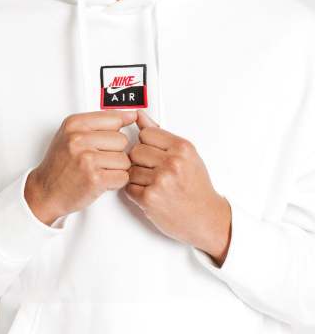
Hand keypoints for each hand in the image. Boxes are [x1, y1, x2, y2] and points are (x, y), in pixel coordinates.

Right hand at [25, 110, 136, 224]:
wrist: (45, 192)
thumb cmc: (59, 165)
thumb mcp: (70, 134)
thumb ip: (98, 123)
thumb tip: (130, 115)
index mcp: (74, 124)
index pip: (114, 119)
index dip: (116, 131)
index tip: (111, 139)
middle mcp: (79, 139)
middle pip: (122, 140)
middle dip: (115, 152)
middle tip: (99, 159)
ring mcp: (87, 159)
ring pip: (124, 160)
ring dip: (116, 168)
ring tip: (99, 170)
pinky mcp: (95, 179)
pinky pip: (123, 177)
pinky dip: (116, 182)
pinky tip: (101, 180)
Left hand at [124, 110, 231, 263]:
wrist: (206, 217)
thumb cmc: (197, 186)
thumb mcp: (186, 154)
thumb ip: (160, 134)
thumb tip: (140, 116)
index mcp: (182, 148)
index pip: (146, 133)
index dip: (147, 144)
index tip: (155, 153)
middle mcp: (172, 163)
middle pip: (135, 151)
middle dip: (140, 160)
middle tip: (154, 170)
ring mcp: (160, 181)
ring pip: (130, 169)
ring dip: (137, 177)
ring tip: (154, 183)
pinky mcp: (149, 199)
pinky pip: (128, 188)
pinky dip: (136, 192)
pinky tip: (151, 193)